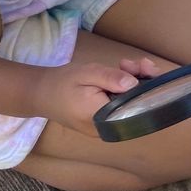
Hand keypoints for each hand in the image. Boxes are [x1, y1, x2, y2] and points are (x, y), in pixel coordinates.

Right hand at [31, 60, 146, 136]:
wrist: (41, 94)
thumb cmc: (62, 83)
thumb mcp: (86, 73)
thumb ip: (109, 78)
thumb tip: (133, 83)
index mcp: (101, 118)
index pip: (135, 106)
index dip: (149, 88)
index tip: (148, 69)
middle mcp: (107, 128)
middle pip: (137, 106)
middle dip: (144, 81)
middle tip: (139, 63)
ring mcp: (107, 127)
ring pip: (132, 104)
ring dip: (135, 83)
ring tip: (126, 65)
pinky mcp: (106, 121)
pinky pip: (123, 106)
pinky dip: (126, 89)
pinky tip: (123, 73)